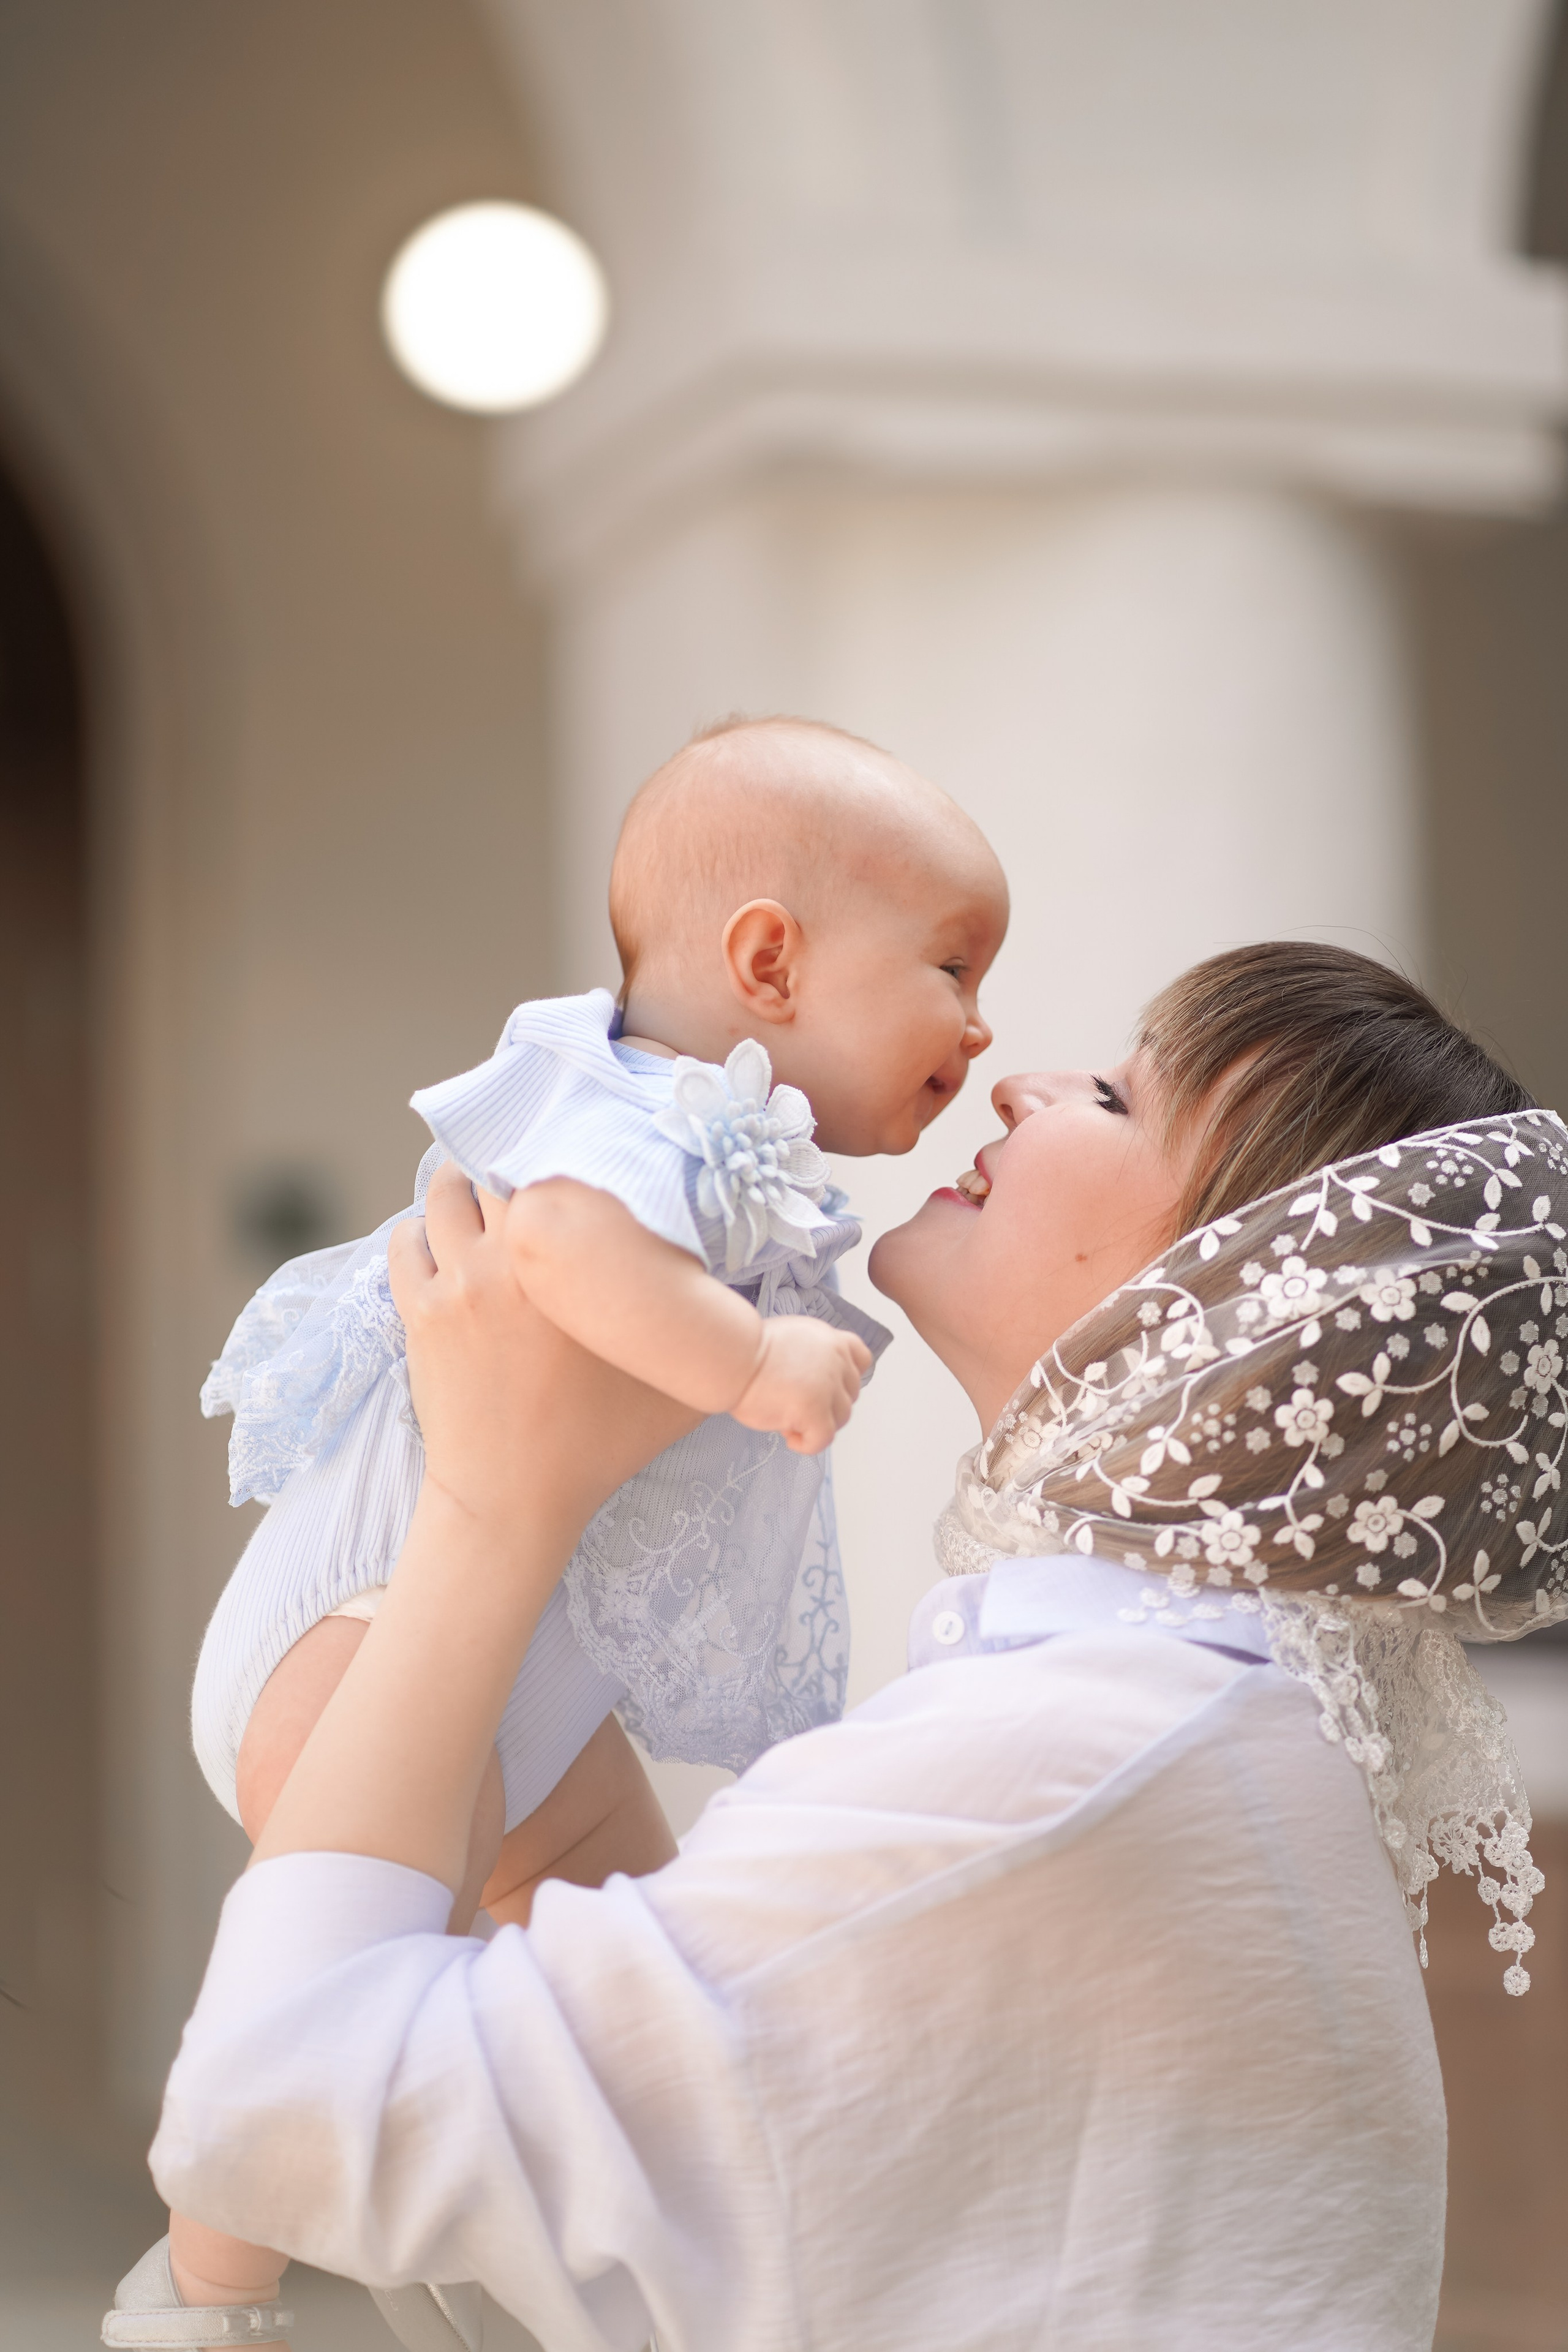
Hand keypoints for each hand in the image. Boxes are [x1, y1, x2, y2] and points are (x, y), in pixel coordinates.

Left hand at [388, 1164, 699, 1543]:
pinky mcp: (419, 1314)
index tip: (570, 1147)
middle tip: (525, 1165)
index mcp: (575, 1274)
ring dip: (459, 1188)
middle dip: (507, 1159)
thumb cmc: (599, 1446)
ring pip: (441, 1198)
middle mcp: (512, 1266)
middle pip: (494, 1167)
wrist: (515, 1500)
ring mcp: (457, 1288)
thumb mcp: (675, 1388)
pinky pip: (406, 1242)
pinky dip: (419, 1231)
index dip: (560, 1146)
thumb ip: (716, 1337)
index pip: (557, 1169)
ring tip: (481, 1194)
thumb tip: (761, 1296)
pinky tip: (441, 1240)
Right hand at [730, 1315, 871, 1453]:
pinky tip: (788, 1437)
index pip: (861, 1359)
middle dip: (828, 1405)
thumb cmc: (746, 1351)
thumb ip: (811, 1355)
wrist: (729, 1357)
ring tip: (785, 1420)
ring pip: (841, 1418)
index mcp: (829, 1339)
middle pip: (850, 1394)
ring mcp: (827, 1386)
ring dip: (817, 1424)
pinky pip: (823, 1439)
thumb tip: (814, 1383)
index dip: (846, 1378)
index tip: (827, 1389)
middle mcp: (835, 1360)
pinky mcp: (815, 1410)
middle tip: (795, 1408)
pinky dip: (808, 1444)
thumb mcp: (790, 1338)